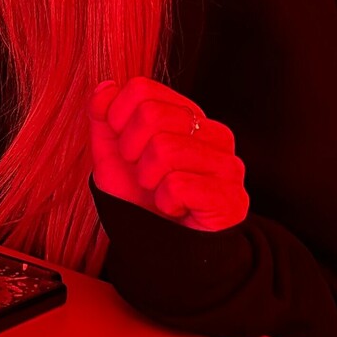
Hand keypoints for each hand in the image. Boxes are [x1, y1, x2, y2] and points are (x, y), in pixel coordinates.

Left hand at [86, 77, 248, 231]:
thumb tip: (105, 87)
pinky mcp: (232, 197)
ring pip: (164, 149)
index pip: (142, 89)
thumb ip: (103, 119)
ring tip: (159, 192)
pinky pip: (178, 185)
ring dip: (147, 180)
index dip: (117, 118)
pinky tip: (176, 208)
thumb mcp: (111, 156)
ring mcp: (228, 164)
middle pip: (151, 114)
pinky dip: (165, 201)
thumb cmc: (142, 199)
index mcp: (187, 115)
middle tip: (143, 175)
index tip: (123, 147)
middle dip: (131, 151)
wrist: (166, 249)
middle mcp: (213, 132)